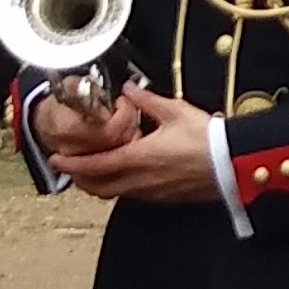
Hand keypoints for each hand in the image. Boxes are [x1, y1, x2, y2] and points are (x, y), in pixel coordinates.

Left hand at [47, 86, 221, 205]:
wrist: (232, 164)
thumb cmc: (206, 140)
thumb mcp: (173, 111)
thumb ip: (145, 101)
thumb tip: (128, 90)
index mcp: (137, 158)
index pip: (93, 166)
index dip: (71, 165)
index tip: (56, 160)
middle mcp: (140, 180)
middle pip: (98, 187)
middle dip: (80, 179)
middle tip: (70, 168)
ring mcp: (152, 193)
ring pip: (115, 193)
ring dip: (99, 184)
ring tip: (94, 171)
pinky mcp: (165, 198)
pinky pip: (133, 195)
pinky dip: (120, 186)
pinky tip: (126, 174)